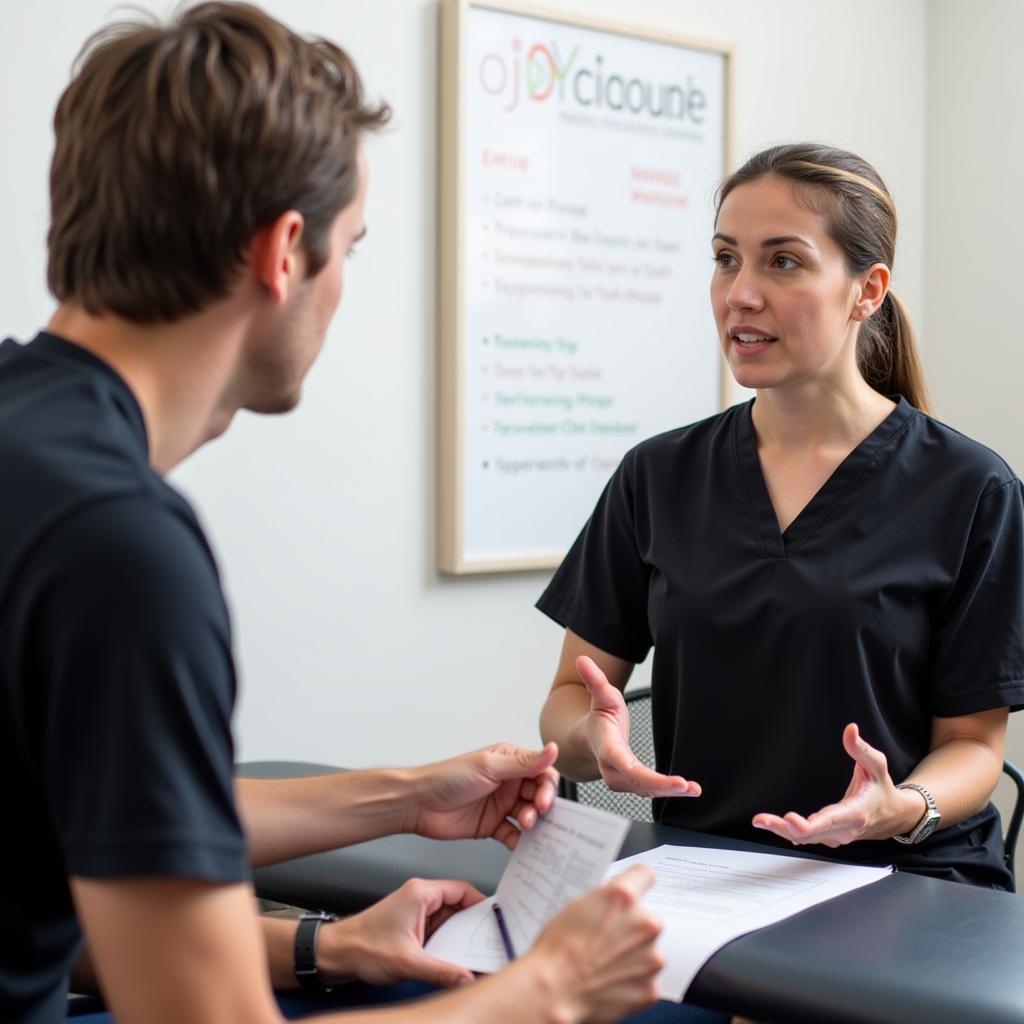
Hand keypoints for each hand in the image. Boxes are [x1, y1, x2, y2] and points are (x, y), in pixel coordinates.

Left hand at [318, 878, 482, 988]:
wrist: (335, 955)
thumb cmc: (362, 946)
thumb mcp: (407, 961)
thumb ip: (440, 970)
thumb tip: (466, 978)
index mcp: (420, 893)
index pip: (462, 889)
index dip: (481, 904)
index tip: (495, 920)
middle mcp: (419, 899)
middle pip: (458, 905)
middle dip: (473, 925)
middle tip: (488, 941)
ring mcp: (415, 913)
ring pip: (449, 920)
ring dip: (459, 937)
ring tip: (473, 953)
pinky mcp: (411, 928)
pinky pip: (438, 932)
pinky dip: (447, 944)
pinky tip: (453, 960)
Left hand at [410, 742, 558, 848]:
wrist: (418, 804)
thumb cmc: (446, 777)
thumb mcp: (489, 767)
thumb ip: (523, 763)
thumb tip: (552, 749)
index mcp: (509, 761)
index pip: (541, 771)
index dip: (547, 787)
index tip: (544, 801)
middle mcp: (508, 781)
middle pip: (538, 795)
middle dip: (540, 807)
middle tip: (534, 816)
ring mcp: (501, 804)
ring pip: (528, 815)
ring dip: (531, 823)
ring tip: (524, 827)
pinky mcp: (493, 825)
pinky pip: (513, 834)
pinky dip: (519, 841)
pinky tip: (519, 844)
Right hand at [527, 864, 662, 1023]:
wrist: (553, 991)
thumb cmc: (557, 949)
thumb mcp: (578, 906)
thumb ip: (607, 901)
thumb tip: (617, 903)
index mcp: (625, 897)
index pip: (645, 874)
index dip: (637, 883)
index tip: (634, 891)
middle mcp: (645, 923)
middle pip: (648, 918)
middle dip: (633, 927)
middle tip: (609, 940)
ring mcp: (652, 958)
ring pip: (649, 950)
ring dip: (635, 955)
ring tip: (607, 965)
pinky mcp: (651, 989)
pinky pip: (647, 980)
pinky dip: (633, 982)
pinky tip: (611, 982)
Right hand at [573, 656, 699, 798]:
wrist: (587, 739)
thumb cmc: (598, 717)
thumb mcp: (601, 696)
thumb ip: (595, 680)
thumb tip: (582, 659)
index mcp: (607, 748)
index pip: (625, 765)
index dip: (647, 776)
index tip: (670, 781)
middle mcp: (613, 768)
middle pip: (638, 783)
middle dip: (663, 787)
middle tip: (689, 788)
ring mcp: (621, 779)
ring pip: (645, 791)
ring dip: (669, 792)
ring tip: (693, 790)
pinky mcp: (631, 784)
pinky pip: (648, 791)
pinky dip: (667, 792)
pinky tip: (688, 790)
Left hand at [752, 723, 909, 846]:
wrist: (894, 815)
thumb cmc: (882, 788)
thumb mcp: (877, 765)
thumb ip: (861, 748)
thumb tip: (850, 729)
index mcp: (856, 813)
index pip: (830, 821)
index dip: (809, 825)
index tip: (791, 820)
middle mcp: (845, 830)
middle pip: (812, 834)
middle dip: (785, 828)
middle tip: (762, 820)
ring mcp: (837, 837)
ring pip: (806, 839)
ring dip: (782, 831)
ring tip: (760, 821)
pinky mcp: (830, 838)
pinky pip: (807, 838)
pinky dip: (788, 833)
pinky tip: (772, 826)